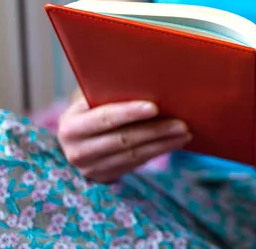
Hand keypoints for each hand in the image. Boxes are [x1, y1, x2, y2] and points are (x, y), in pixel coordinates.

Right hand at [58, 96, 190, 182]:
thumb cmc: (93, 106)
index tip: (155, 107)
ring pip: (134, 154)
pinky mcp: (105, 178)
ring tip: (185, 132)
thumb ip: (109, 91)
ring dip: (163, 143)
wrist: (80, 137)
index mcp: (71, 125)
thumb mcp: (92, 97)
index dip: (129, 113)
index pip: (103, 118)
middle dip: (155, 130)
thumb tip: (145, 77)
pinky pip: (137, 163)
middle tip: (181, 123)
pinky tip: (176, 142)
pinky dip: (159, 151)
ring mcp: (90, 168)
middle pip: (123, 139)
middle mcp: (76, 150)